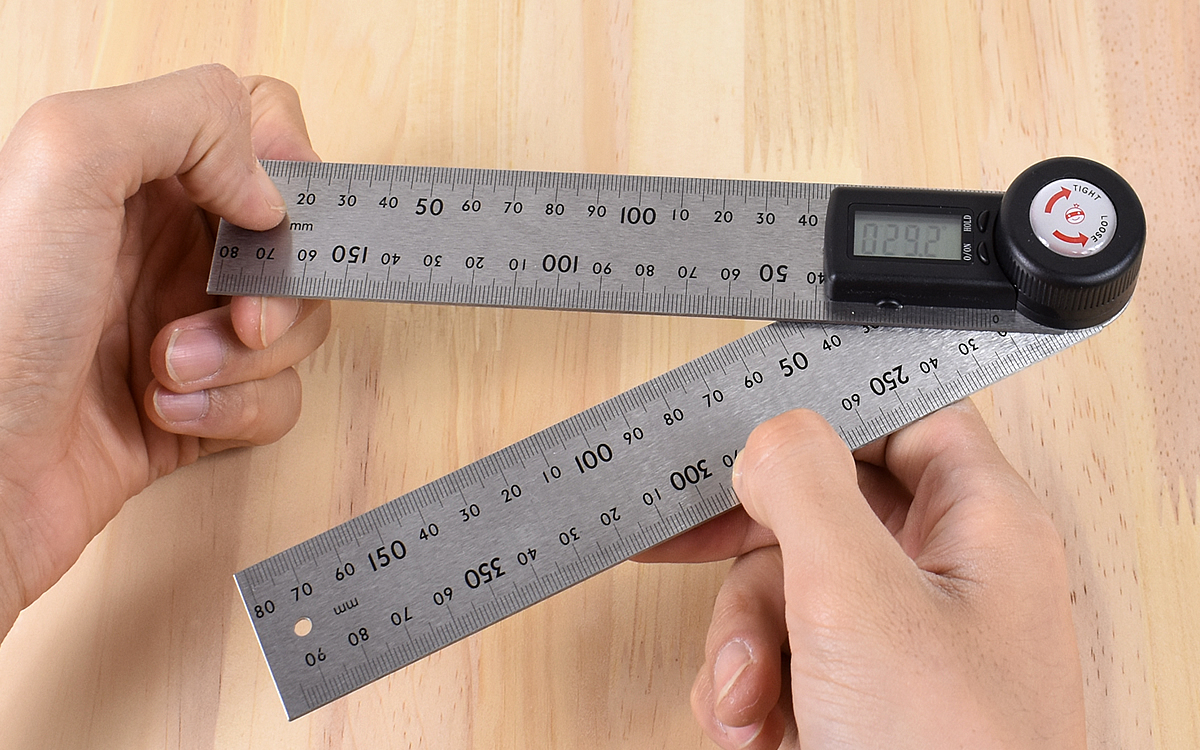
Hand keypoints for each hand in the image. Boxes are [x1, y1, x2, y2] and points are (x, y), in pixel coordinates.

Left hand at [0, 65, 330, 638]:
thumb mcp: (65, 164)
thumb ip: (187, 120)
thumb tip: (267, 189)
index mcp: (132, 176)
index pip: (252, 127)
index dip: (281, 166)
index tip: (266, 214)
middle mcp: (160, 247)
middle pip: (290, 239)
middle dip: (277, 284)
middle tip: (237, 313)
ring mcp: (184, 326)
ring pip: (293, 323)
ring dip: (244, 357)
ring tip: (167, 370)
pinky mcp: (201, 404)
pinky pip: (275, 397)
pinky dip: (234, 411)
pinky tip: (167, 414)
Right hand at [637, 401, 1085, 748]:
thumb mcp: (858, 603)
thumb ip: (808, 491)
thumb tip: (770, 436)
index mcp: (980, 526)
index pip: (902, 417)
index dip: (824, 411)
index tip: (747, 423)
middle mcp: (945, 576)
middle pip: (819, 507)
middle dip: (751, 558)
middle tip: (689, 549)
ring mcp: (901, 642)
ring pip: (784, 586)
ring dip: (741, 641)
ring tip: (748, 701)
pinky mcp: (861, 696)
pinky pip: (780, 652)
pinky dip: (750, 687)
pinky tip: (754, 727)